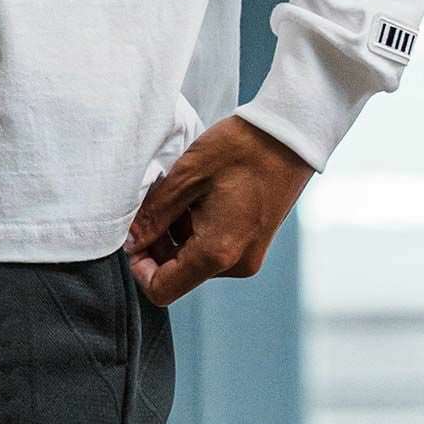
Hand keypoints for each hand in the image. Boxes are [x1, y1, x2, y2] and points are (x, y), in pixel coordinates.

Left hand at [125, 117, 313, 306]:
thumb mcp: (187, 175)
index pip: (162, 290)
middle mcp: (235, 265)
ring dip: (179, 235)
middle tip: (159, 206)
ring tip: (186, 196)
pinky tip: (203, 199)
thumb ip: (154, 216)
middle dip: (159, 246)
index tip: (133, 240)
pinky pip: (214, 251)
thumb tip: (130, 244)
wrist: (293, 132)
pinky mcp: (254, 246)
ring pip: (194, 262)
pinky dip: (199, 231)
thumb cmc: (243, 147)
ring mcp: (247, 258)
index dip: (140, 270)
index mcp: (217, 253)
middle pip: (178, 276)